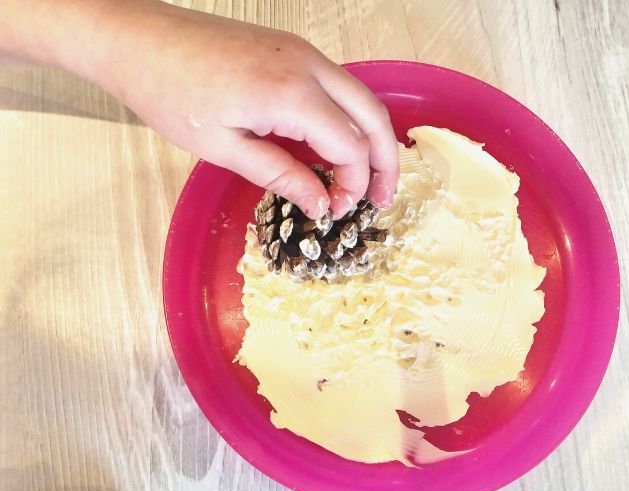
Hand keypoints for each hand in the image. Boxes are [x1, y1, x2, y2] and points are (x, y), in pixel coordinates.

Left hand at [89, 2, 398, 217]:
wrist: (140, 40)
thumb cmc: (170, 92)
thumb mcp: (225, 148)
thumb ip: (282, 176)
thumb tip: (321, 204)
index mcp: (291, 93)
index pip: (349, 145)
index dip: (353, 183)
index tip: (338, 209)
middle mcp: (308, 65)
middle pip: (372, 115)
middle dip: (385, 161)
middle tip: (383, 198)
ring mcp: (303, 52)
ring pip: (361, 97)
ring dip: (371, 137)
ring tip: (367, 177)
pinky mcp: (294, 49)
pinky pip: (339, 85)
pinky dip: (350, 117)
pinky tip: (338, 144)